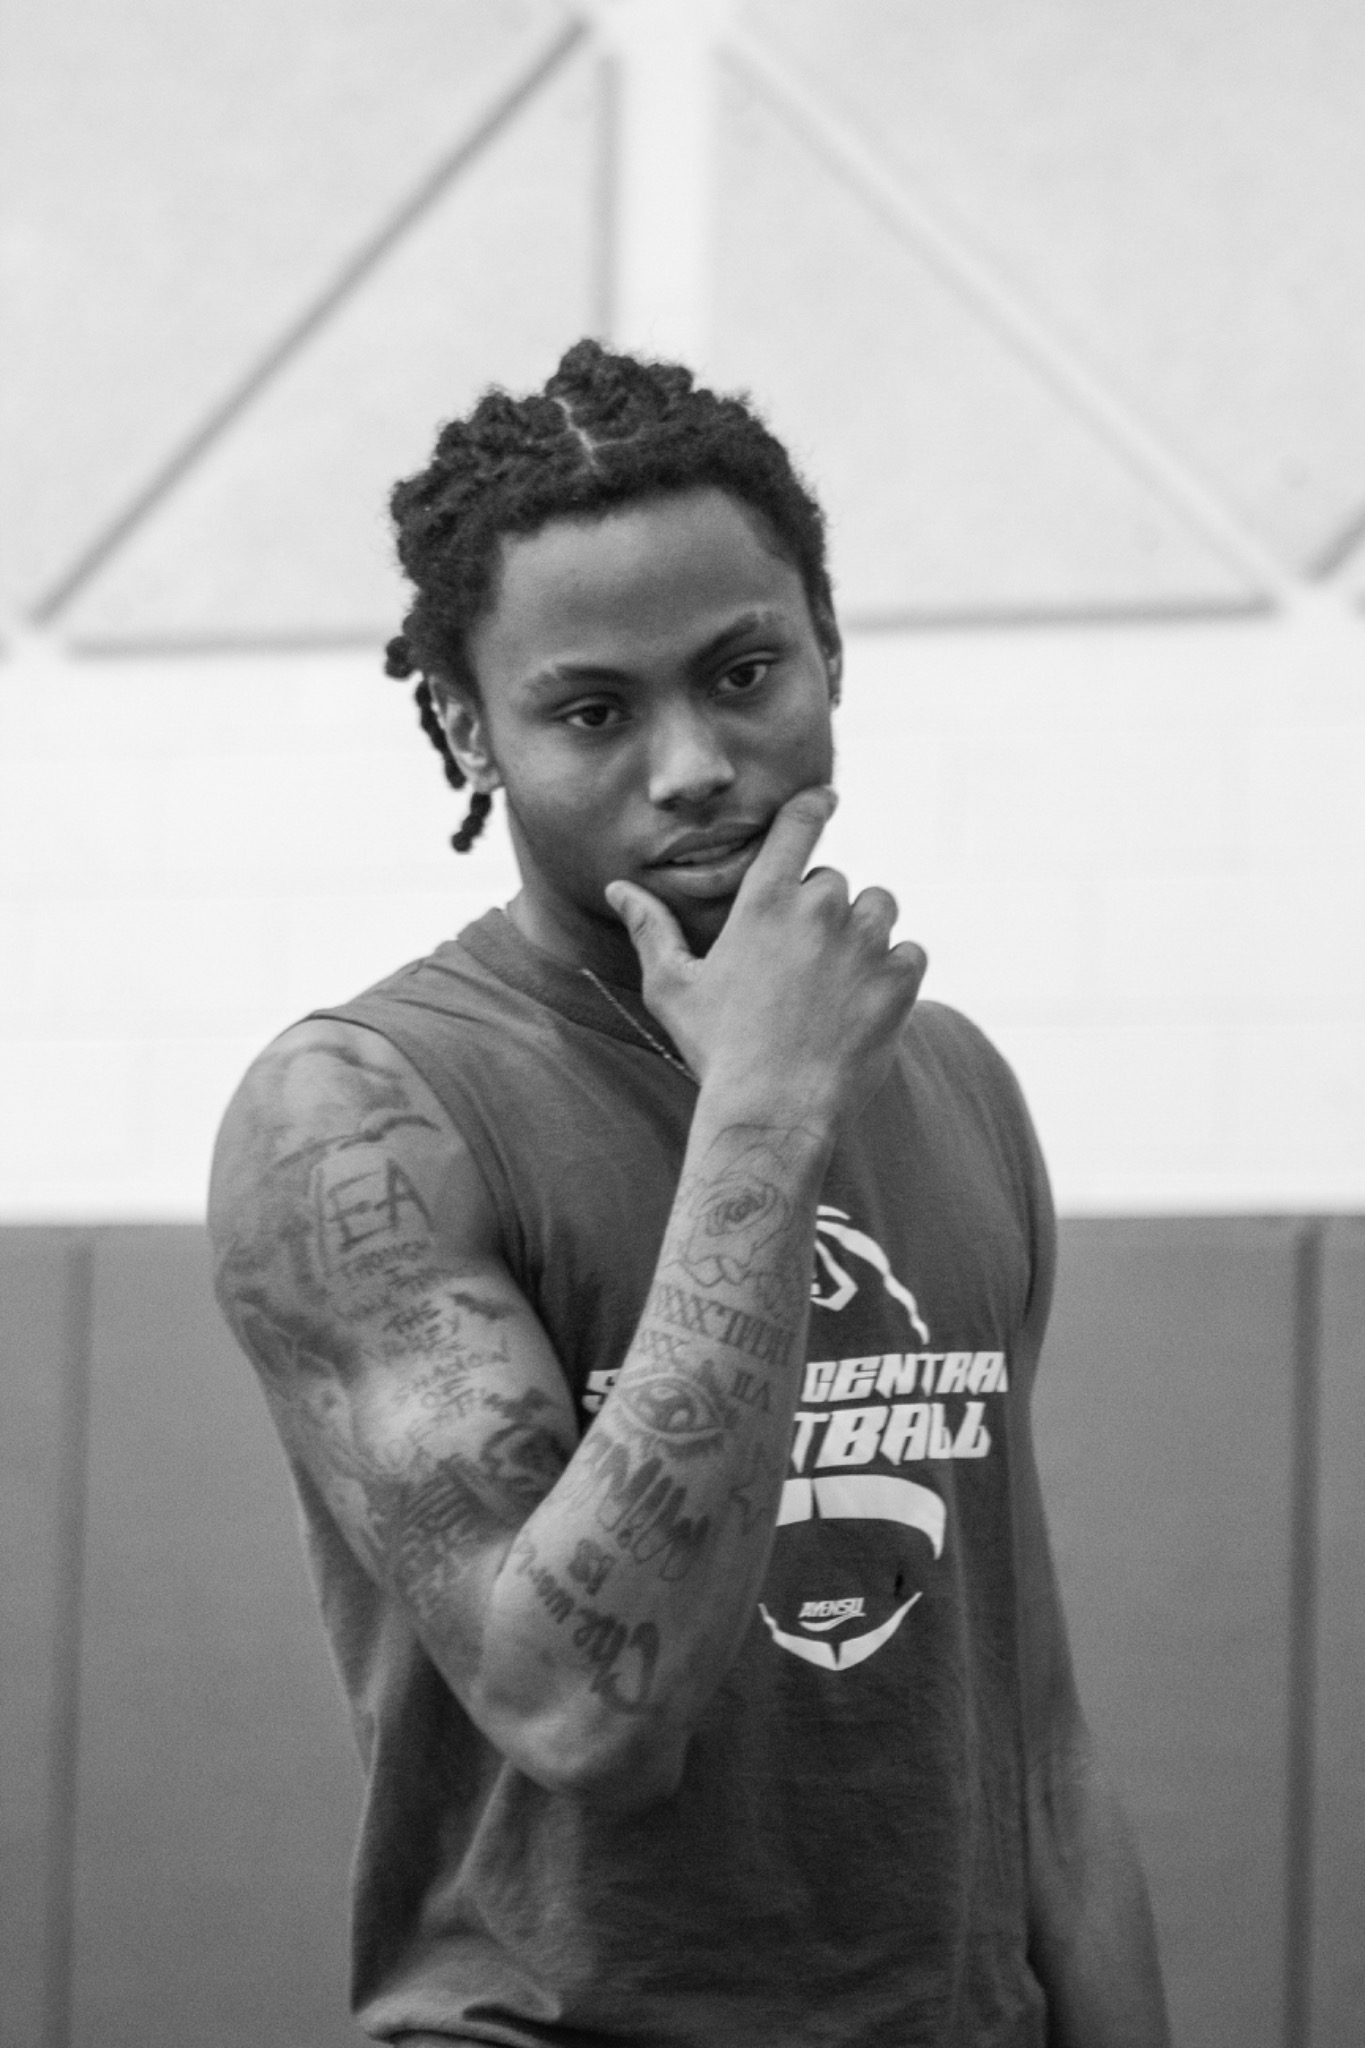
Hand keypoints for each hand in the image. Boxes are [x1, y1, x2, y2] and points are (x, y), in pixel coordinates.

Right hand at [605, 787, 926, 1129]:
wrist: (773, 1111)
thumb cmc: (717, 1049)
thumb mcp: (672, 987)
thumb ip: (650, 929)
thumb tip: (619, 889)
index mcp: (765, 900)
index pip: (799, 824)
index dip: (815, 804)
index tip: (826, 799)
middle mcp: (821, 909)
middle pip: (836, 881)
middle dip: (824, 910)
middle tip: (803, 961)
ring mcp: (866, 943)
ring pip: (880, 909)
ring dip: (864, 931)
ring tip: (837, 978)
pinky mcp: (900, 980)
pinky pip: (910, 953)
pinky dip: (893, 972)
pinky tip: (863, 1004)